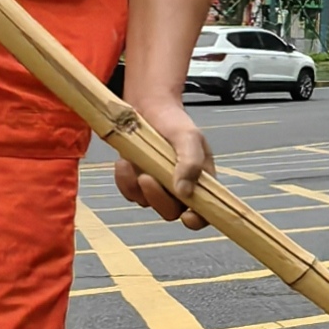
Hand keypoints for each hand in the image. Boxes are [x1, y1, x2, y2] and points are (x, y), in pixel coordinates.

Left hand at [113, 99, 211, 226]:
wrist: (148, 108)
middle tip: (147, 178)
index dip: (197, 220)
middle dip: (158, 198)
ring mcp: (157, 187)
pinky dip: (124, 181)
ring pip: (147, 203)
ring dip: (136, 186)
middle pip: (171, 211)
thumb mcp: (189, 137)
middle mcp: (179, 189)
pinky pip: (129, 193)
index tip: (187, 217)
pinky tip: (124, 163)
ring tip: (131, 162)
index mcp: (200, 181)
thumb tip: (185, 192)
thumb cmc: (174, 122)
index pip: (204, 211)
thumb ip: (191, 162)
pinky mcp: (136, 183)